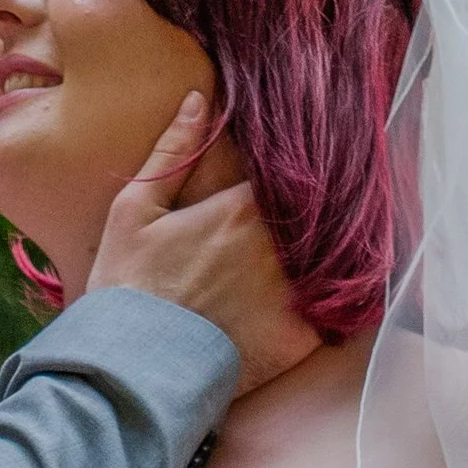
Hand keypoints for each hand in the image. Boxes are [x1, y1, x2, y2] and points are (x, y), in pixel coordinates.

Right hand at [91, 94, 318, 396]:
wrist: (134, 368)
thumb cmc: (128, 286)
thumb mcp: (134, 208)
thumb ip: (172, 152)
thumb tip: (199, 99)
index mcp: (245, 206)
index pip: (292, 174)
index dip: (296, 174)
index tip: (295, 178)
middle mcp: (279, 245)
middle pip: (321, 216)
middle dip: (324, 212)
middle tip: (329, 210)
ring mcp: (294, 292)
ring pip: (336, 260)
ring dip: (335, 255)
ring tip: (337, 251)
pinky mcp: (301, 338)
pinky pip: (339, 314)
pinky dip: (340, 305)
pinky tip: (336, 299)